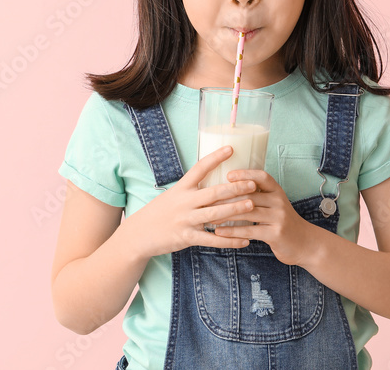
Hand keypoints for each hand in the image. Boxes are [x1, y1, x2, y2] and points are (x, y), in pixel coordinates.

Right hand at [124, 146, 256, 257]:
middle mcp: (184, 202)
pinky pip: (212, 239)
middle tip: (252, 183)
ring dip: (235, 209)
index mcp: (181, 188)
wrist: (138, 234)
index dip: (215, 158)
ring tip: (252, 205)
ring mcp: (185, 220)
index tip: (231, 148)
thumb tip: (211, 179)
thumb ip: (190, 189)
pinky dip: (229, 240)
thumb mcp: (171, 195)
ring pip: (214, 214)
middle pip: (213, 192)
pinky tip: (244, 240)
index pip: (199, 168)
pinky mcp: (186, 237)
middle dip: (234, 187)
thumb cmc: (158, 213)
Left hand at [211, 169, 315, 266]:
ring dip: (226, 215)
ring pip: (248, 212)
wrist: (305, 244)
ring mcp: (279, 217)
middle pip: (250, 194)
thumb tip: (229, 186)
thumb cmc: (282, 222)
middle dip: (227, 197)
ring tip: (209, 218)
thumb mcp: (274, 204)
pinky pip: (250, 230)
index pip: (262, 177)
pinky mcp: (276, 233)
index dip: (246, 174)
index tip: (228, 175)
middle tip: (207, 199)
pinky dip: (233, 231)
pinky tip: (220, 232)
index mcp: (277, 191)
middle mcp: (279, 201)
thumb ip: (258, 196)